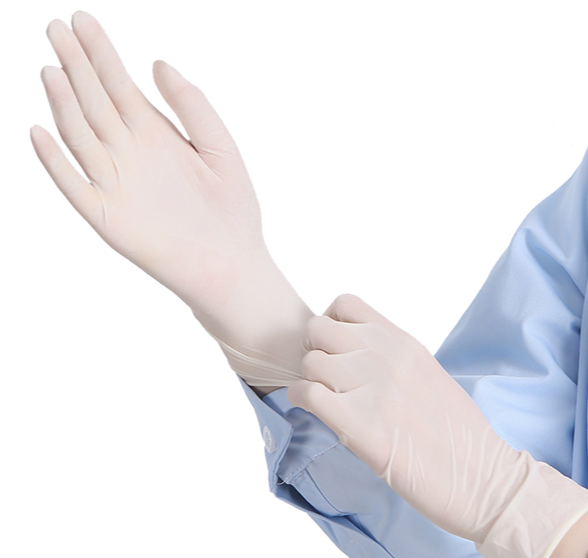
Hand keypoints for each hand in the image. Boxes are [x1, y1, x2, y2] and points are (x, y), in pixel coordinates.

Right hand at [32, 11, 312, 389]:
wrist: (232, 264)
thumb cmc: (233, 209)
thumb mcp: (221, 148)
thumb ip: (193, 106)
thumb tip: (159, 61)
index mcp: (158, 136)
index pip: (120, 86)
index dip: (101, 53)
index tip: (82, 19)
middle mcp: (132, 154)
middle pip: (96, 102)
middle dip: (77, 65)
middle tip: (56, 27)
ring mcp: (117, 184)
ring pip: (81, 136)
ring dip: (64, 103)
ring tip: (52, 68)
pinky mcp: (107, 217)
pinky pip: (74, 185)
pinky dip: (56, 161)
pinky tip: (39, 131)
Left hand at [288, 294, 587, 556]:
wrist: (485, 479)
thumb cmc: (459, 433)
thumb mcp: (428, 374)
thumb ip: (392, 356)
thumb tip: (354, 350)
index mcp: (404, 342)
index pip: (346, 304)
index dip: (329, 322)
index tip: (334, 347)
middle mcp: (387, 357)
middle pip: (318, 327)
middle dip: (313, 348)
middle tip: (322, 374)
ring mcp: (374, 388)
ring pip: (310, 360)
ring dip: (308, 378)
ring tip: (322, 397)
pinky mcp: (361, 424)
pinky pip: (307, 392)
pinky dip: (300, 399)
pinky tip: (314, 411)